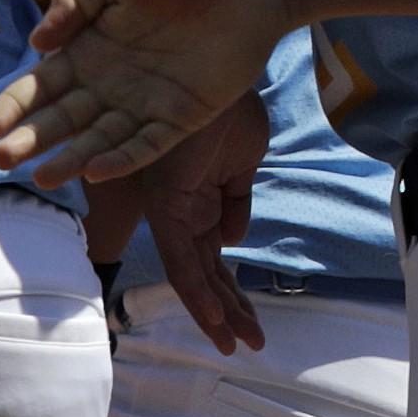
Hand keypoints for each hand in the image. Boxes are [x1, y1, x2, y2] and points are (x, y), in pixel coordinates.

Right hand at [0, 0, 293, 187]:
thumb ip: (74, 1)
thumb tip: (37, 43)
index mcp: (90, 47)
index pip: (41, 85)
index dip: (14, 106)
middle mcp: (113, 81)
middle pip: (63, 119)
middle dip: (31, 139)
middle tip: (1, 158)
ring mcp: (147, 102)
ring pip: (100, 140)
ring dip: (71, 159)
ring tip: (42, 176)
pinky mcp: (183, 116)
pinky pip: (148, 146)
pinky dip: (123, 160)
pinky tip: (96, 172)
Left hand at [132, 91, 273, 353]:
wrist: (214, 71)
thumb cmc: (226, 104)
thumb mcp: (242, 159)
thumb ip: (236, 200)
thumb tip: (235, 237)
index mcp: (200, 200)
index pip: (215, 257)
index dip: (232, 290)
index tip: (250, 323)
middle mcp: (184, 211)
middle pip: (206, 273)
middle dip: (228, 310)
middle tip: (250, 343)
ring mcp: (174, 211)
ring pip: (191, 276)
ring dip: (214, 313)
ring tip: (233, 345)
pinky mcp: (166, 206)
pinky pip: (181, 258)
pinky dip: (197, 292)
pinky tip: (214, 319)